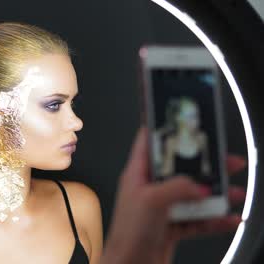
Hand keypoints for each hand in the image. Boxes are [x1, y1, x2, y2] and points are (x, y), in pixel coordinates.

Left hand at [101, 126, 245, 263]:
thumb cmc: (127, 234)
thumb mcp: (152, 201)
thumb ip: (177, 187)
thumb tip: (199, 185)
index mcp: (138, 174)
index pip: (149, 143)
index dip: (165, 130)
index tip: (184, 123)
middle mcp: (150, 188)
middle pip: (181, 169)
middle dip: (205, 166)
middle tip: (226, 161)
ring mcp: (162, 207)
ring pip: (194, 195)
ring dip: (216, 195)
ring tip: (235, 193)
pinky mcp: (172, 226)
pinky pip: (198, 219)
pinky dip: (215, 219)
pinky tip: (229, 218)